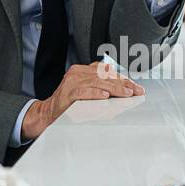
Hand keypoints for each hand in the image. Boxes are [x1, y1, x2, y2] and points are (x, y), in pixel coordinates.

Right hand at [21, 62, 145, 140]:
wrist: (48, 114)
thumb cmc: (70, 106)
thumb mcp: (90, 97)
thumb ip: (105, 93)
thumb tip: (125, 96)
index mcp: (84, 71)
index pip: (108, 72)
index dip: (123, 79)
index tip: (136, 88)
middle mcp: (78, 73)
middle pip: (105, 76)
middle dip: (123, 84)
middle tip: (136, 91)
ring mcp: (72, 81)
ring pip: (97, 82)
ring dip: (114, 88)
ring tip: (126, 93)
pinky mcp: (67, 92)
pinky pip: (83, 91)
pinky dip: (95, 94)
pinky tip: (105, 97)